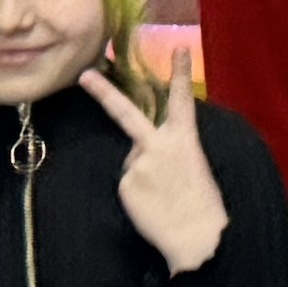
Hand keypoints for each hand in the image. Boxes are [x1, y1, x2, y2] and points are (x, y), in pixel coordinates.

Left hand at [87, 68, 227, 268]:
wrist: (197, 237)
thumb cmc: (202, 204)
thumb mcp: (196, 167)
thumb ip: (171, 151)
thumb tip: (142, 151)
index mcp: (186, 140)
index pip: (183, 100)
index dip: (181, 73)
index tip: (179, 49)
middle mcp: (159, 146)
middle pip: (126, 114)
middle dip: (103, 93)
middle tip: (84, 74)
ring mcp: (138, 164)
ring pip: (132, 161)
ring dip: (143, 173)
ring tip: (163, 195)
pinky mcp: (125, 183)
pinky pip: (127, 182)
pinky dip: (137, 192)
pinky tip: (152, 204)